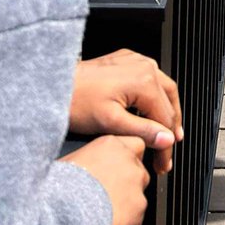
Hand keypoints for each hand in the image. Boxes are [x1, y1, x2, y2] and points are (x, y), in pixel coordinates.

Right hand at [61, 135, 149, 224]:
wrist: (62, 207)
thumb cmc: (57, 186)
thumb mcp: (69, 163)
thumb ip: (86, 162)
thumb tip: (80, 172)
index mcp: (110, 145)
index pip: (134, 145)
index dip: (127, 161)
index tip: (118, 173)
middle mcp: (128, 160)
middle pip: (138, 173)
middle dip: (127, 189)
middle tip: (106, 205)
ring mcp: (136, 184)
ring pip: (137, 202)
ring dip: (123, 215)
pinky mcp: (138, 209)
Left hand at [70, 50, 182, 174]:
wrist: (55, 85)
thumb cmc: (77, 101)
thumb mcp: (111, 122)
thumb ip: (143, 131)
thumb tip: (167, 139)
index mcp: (144, 80)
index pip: (165, 118)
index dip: (166, 145)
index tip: (163, 163)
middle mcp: (145, 66)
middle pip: (169, 101)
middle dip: (169, 130)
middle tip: (166, 154)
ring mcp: (137, 61)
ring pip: (163, 88)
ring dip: (166, 111)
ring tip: (165, 133)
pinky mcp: (127, 60)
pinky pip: (151, 77)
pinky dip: (155, 97)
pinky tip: (150, 109)